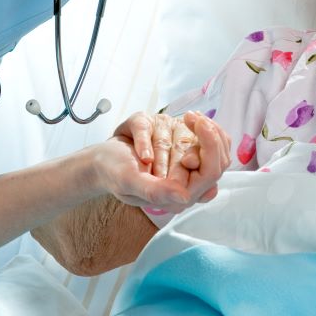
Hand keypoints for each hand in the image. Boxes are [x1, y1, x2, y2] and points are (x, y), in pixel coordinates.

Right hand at [97, 111, 230, 211]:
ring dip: (183, 128)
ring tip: (165, 131)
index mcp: (182, 193)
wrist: (98, 161)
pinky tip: (148, 128)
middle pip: (217, 153)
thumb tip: (184, 197)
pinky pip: (185, 129)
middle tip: (190, 118)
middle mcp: (186, 177)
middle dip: (204, 134)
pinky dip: (165, 125)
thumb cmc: (114, 174)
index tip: (201, 124)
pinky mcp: (174, 142)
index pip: (214, 169)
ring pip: (204, 140)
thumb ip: (156, 191)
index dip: (212, 146)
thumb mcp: (129, 182)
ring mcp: (181, 160)